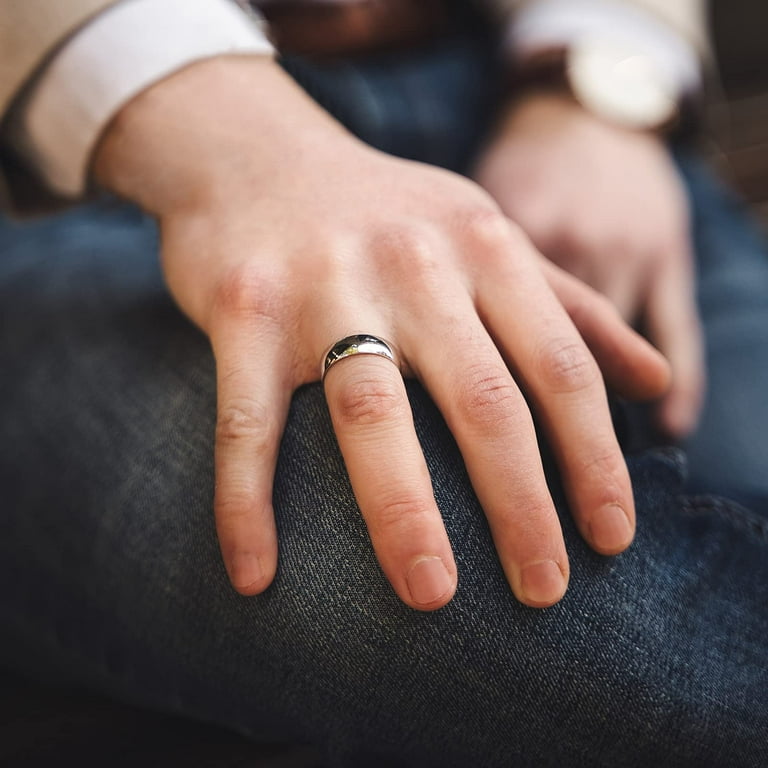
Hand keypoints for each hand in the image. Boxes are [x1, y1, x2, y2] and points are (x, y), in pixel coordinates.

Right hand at [94, 58, 668, 609]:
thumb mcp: (485, 234)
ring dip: (403, 514)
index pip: (561, 364)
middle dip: (520, 504)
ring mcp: (322, 285)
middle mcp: (411, 263)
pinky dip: (246, 501)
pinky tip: (254, 573)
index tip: (611, 537)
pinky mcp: (243, 310)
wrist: (256, 156)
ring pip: (371, 413)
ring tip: (430, 595)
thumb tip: (656, 381)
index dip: (595, 456)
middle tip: (543, 589)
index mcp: (482, 246)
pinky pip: (247, 422)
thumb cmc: (384, 211)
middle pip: (482, 398)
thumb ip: (570, 304)